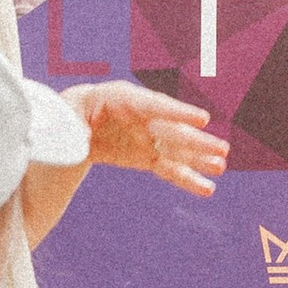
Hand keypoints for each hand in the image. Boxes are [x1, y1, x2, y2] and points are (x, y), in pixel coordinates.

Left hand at [68, 84, 228, 198]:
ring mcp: (148, 138)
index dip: (178, 113)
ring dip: (201, 159)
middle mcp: (142, 117)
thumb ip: (74, 125)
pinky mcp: (148, 157)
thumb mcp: (65, 116)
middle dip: (196, 141)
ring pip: (178, 151)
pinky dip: (189, 179)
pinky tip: (208, 188)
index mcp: (121, 98)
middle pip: (173, 131)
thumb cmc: (71, 112)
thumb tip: (80, 138)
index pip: (153, 105)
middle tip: (222, 149)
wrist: (75, 121)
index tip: (201, 119)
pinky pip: (171, 169)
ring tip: (222, 166)